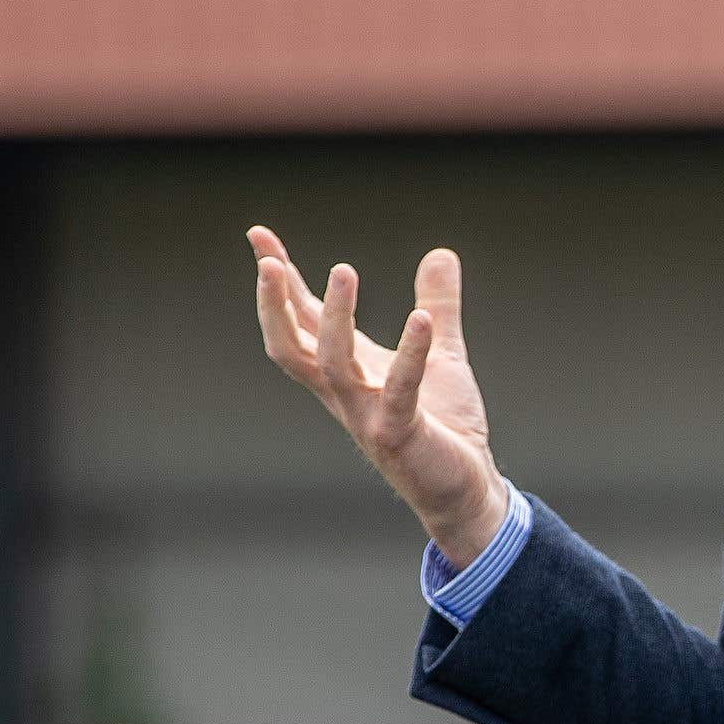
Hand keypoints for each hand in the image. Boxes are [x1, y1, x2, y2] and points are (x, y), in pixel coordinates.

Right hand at [248, 225, 508, 564]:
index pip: (302, 318)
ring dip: (334, 317)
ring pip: (331, 364)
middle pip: (289, 347)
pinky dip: (409, 355)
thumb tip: (440, 253)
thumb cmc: (444, 424)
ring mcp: (366, 415)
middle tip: (266, 261)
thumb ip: (438, 304)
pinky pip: (398, 392)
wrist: (465, 489)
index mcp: (348, 368)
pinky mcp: (398, 435)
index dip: (280, 279)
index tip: (258, 234)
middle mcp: (345, 392)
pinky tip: (420, 319)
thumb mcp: (441, 352)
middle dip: (273, 306)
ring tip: (343, 268)